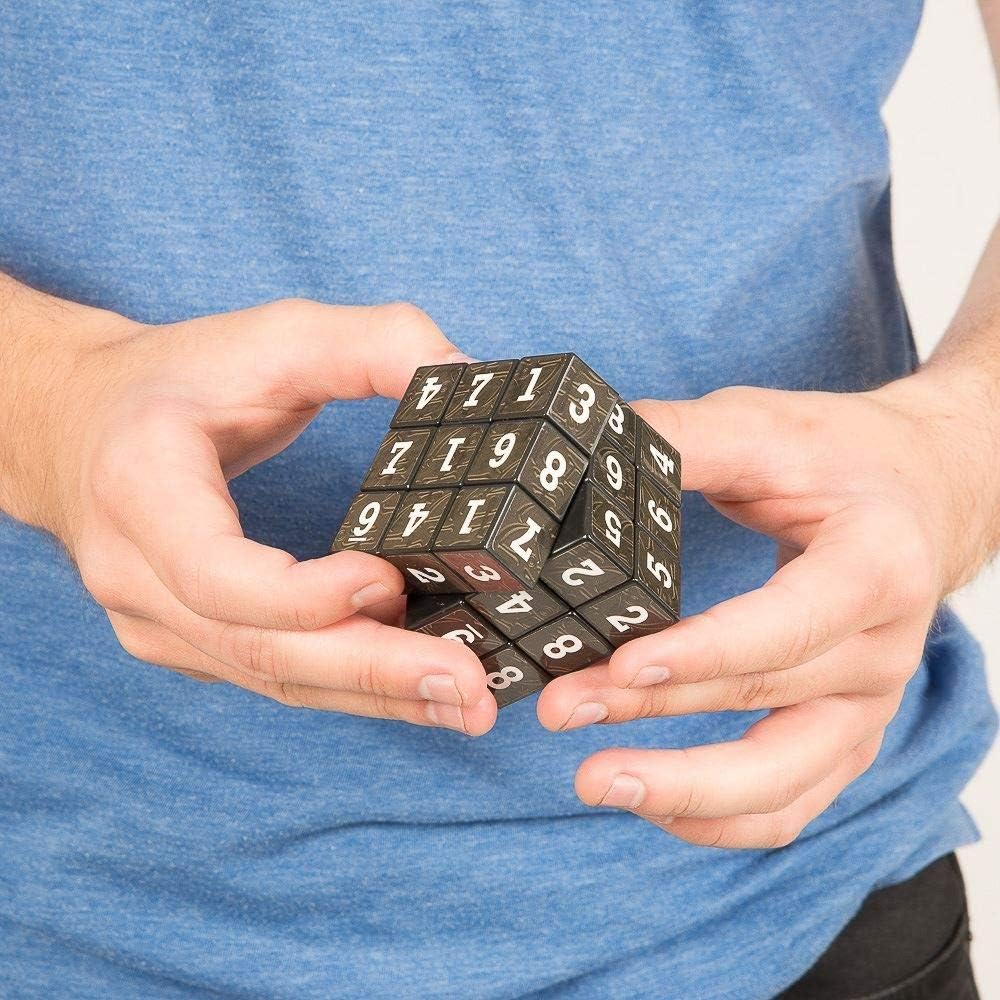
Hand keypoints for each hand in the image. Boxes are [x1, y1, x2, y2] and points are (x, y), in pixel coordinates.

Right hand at [4, 290, 494, 733]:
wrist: (80, 423)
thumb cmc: (180, 378)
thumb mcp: (274, 334)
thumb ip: (376, 341)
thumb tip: (472, 375)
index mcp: (142, 488)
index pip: (216, 574)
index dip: (304, 596)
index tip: (390, 579)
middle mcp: (135, 573)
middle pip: (259, 650)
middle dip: (374, 673)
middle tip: (470, 691)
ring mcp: (153, 621)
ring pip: (272, 678)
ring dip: (375, 696)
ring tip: (467, 704)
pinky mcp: (185, 642)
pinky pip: (271, 676)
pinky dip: (348, 686)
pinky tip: (417, 689)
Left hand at [536, 374, 998, 846]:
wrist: (919, 493)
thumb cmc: (841, 459)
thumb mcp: (765, 427)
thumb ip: (680, 439)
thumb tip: (581, 450)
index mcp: (876, 565)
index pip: (788, 625)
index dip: (703, 653)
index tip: (620, 665)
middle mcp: (883, 648)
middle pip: (765, 699)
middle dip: (655, 712)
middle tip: (562, 709)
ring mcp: (870, 703)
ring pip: (782, 782)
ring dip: (683, 791)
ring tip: (592, 778)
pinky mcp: (847, 734)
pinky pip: (789, 804)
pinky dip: (718, 819)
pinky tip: (648, 800)